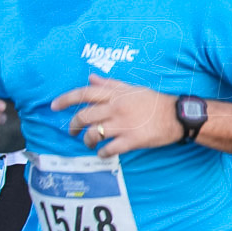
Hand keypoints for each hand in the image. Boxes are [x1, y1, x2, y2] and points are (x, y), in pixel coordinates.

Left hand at [51, 74, 180, 157]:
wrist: (177, 116)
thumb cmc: (155, 102)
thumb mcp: (133, 88)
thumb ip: (110, 84)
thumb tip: (90, 78)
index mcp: (116, 94)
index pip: (85, 93)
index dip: (66, 99)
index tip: (54, 106)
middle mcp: (117, 108)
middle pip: (84, 116)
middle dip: (73, 126)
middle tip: (72, 132)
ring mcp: (124, 125)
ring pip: (93, 134)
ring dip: (87, 141)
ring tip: (89, 144)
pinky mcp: (132, 140)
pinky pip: (109, 149)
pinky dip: (102, 153)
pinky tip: (103, 153)